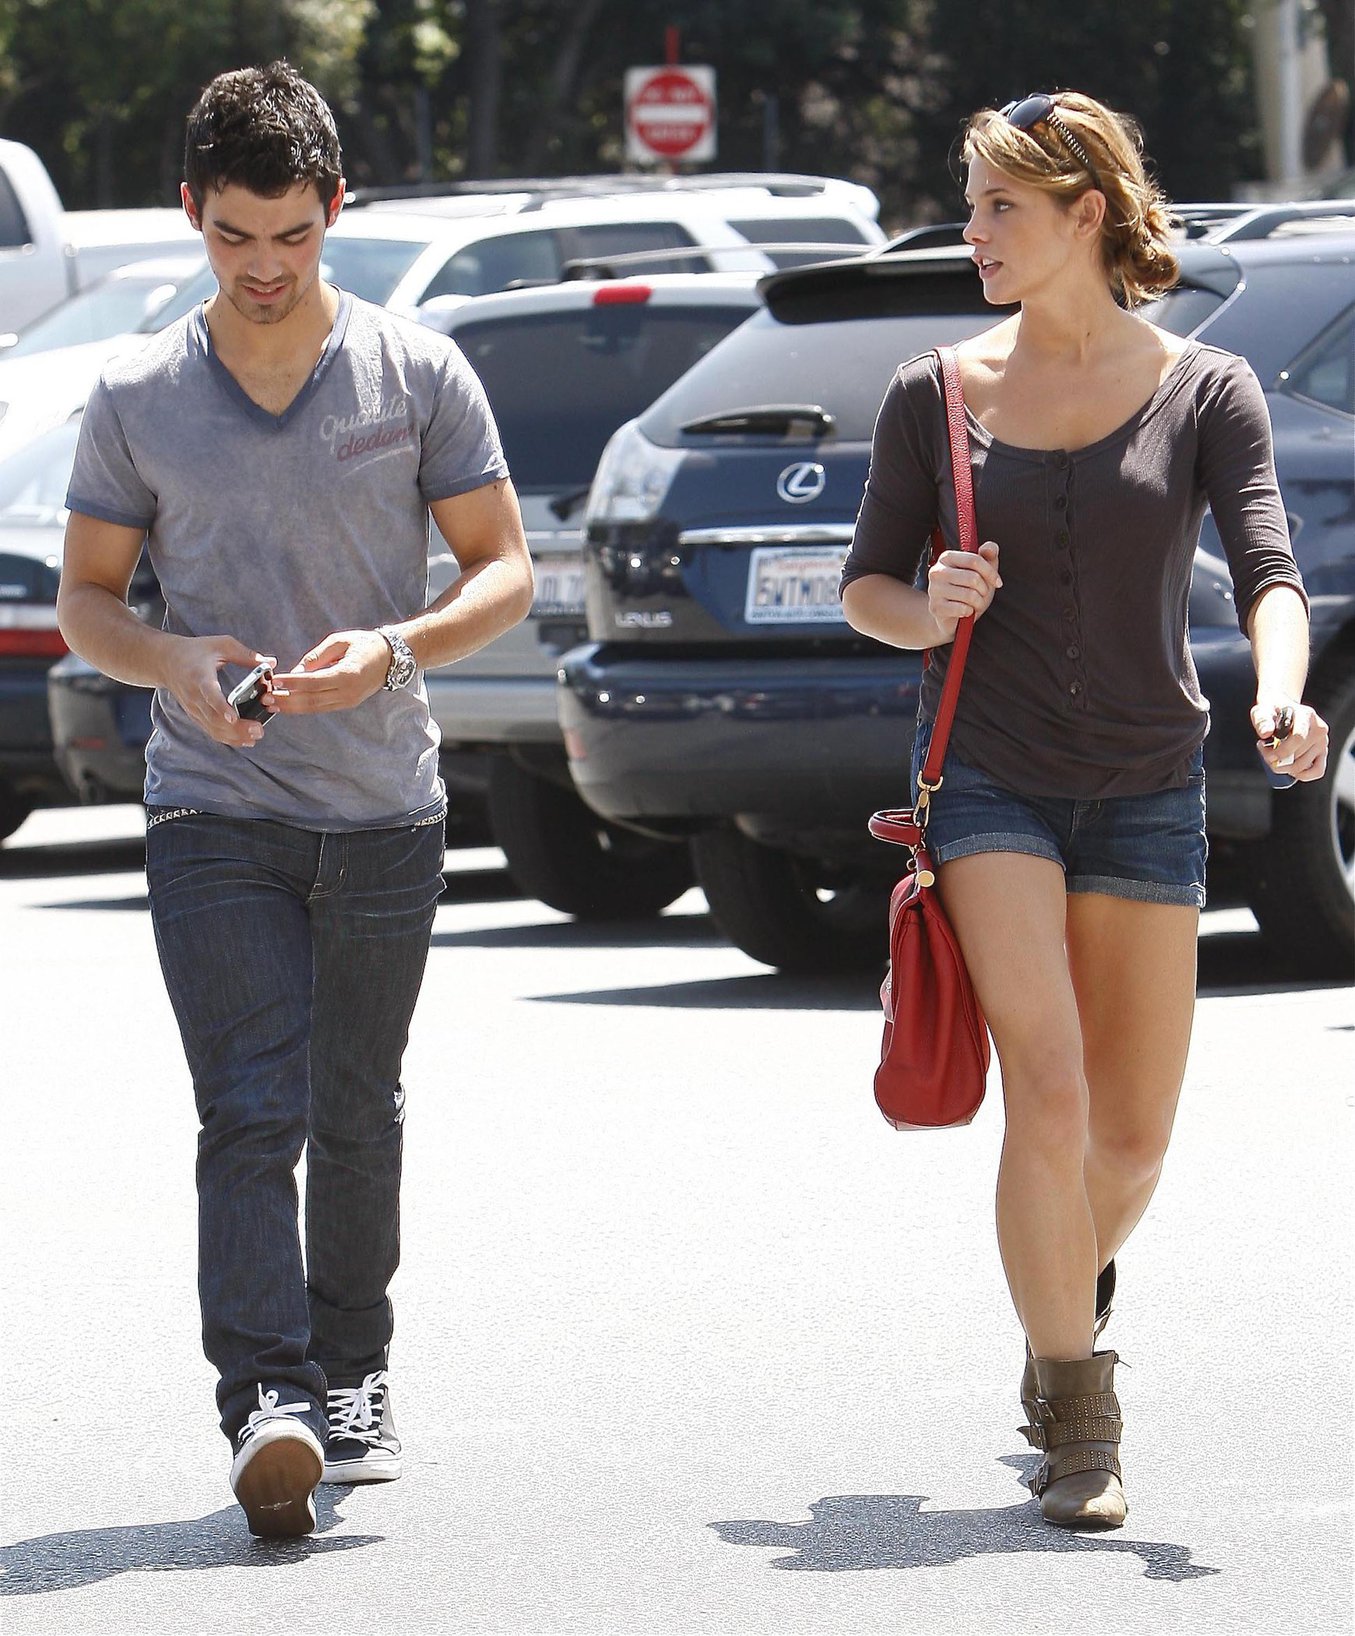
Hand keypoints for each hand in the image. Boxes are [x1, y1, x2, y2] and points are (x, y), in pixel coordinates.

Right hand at [163, 635, 276, 747]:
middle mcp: (195, 696)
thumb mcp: (220, 644)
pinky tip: (245, 740)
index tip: (233, 717)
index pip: (209, 695)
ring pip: (213, 728)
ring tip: (256, 737)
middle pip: (214, 718)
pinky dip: (227, 738)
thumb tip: (271, 663)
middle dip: (237, 728)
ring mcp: (194, 708)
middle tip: (259, 730)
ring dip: (234, 736)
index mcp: (200, 677)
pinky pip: (210, 730)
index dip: (220, 707)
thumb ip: (245, 654)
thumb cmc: (195, 651)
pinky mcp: (195, 715)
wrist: (166, 661)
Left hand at [267, 628, 391, 714]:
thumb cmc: (365, 644)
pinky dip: (303, 707)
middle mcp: (348, 692)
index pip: (313, 682)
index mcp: (348, 674)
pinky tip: (288, 704)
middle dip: (286, 700)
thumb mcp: (339, 641)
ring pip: (315, 707)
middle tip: (265, 698)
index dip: (292, 683)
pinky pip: (321, 708)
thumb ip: (316, 657)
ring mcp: (348, 701)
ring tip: (272, 704)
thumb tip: (295, 672)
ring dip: (292, 707)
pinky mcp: (347, 704)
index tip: (273, 681)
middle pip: (311, 700)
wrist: (391, 658)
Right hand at [927, 541, 1001, 639]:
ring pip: (969, 595)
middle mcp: (937, 571)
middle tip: (981, 595)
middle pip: (973, 578)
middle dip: (984, 590)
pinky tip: (965, 611)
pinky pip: (962, 609)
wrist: (952, 617)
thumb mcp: (982, 573)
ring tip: (974, 604)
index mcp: (947, 557)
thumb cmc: (969, 591)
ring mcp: (934, 590)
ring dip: (978, 603)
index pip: (974, 560)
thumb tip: (990, 547)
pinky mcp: (935, 607)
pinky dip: (969, 612)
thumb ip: (989, 556)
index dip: (991, 572)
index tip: (998, 582)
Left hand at [1250, 698, 1328, 782]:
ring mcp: (1323, 741)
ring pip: (1303, 766)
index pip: (1298, 738)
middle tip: (1266, 753)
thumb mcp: (1262, 711)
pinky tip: (1290, 770)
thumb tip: (1265, 733)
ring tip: (1275, 757)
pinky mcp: (1323, 752)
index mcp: (1306, 715)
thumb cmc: (1272, 711)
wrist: (1283, 708)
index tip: (1266, 753)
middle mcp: (1319, 729)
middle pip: (1298, 755)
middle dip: (1278, 761)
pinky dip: (1303, 775)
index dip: (1282, 751)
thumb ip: (1262, 720)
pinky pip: (1318, 771)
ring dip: (1285, 768)